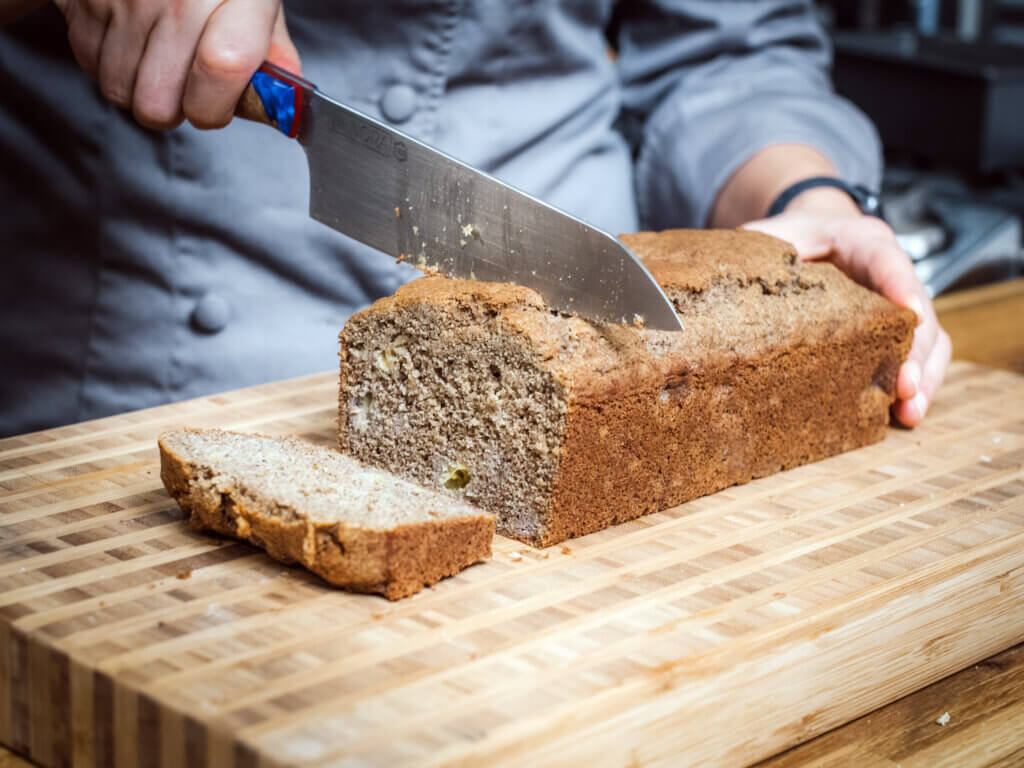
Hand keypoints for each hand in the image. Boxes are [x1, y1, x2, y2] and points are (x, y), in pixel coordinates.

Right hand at [52, 0, 299, 129]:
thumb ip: (273, 51)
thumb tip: (284, 102)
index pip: (221, 70)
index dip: (216, 106)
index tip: (219, 106)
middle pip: (160, 104)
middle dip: (175, 109)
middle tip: (187, 84)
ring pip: (122, 93)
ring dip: (140, 88)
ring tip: (159, 57)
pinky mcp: (83, 0)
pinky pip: (91, 65)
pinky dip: (110, 63)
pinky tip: (132, 39)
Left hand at [743, 198, 950, 427]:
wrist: (811, 235)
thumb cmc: (788, 236)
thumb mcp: (768, 233)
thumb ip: (753, 248)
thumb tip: (711, 277)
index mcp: (862, 240)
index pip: (886, 258)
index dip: (900, 284)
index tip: (907, 313)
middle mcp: (892, 271)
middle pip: (919, 309)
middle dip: (916, 349)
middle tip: (904, 386)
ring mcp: (900, 302)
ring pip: (931, 338)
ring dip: (924, 377)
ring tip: (909, 413)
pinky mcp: (896, 330)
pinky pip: (921, 356)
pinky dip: (918, 384)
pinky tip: (904, 415)